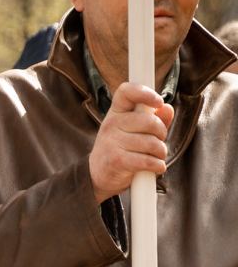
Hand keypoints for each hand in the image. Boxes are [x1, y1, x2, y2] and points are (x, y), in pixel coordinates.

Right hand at [88, 83, 174, 203]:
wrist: (98, 175)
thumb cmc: (121, 149)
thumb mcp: (134, 130)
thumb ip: (153, 119)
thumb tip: (167, 108)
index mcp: (116, 112)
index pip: (126, 92)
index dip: (145, 93)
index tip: (158, 102)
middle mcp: (111, 124)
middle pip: (149, 121)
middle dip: (161, 133)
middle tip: (158, 140)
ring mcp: (112, 142)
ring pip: (152, 143)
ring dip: (161, 152)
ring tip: (156, 156)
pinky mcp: (116, 161)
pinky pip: (148, 161)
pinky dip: (157, 166)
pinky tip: (154, 167)